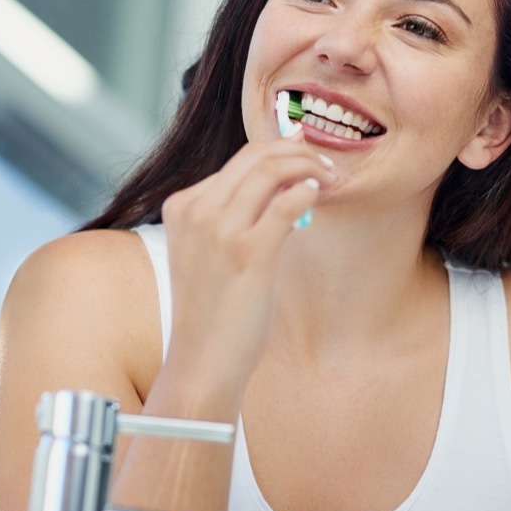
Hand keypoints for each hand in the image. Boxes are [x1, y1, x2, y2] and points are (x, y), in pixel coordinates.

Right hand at [159, 131, 333, 398]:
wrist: (202, 360)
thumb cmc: (213, 310)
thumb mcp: (209, 251)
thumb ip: (237, 215)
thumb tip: (287, 181)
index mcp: (182, 206)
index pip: (237, 160)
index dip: (278, 152)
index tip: (305, 159)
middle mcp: (196, 211)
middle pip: (255, 155)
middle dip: (297, 150)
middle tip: (325, 165)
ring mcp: (219, 230)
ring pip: (271, 169)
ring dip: (308, 165)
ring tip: (327, 178)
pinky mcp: (248, 252)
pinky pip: (287, 203)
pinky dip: (307, 192)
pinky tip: (317, 197)